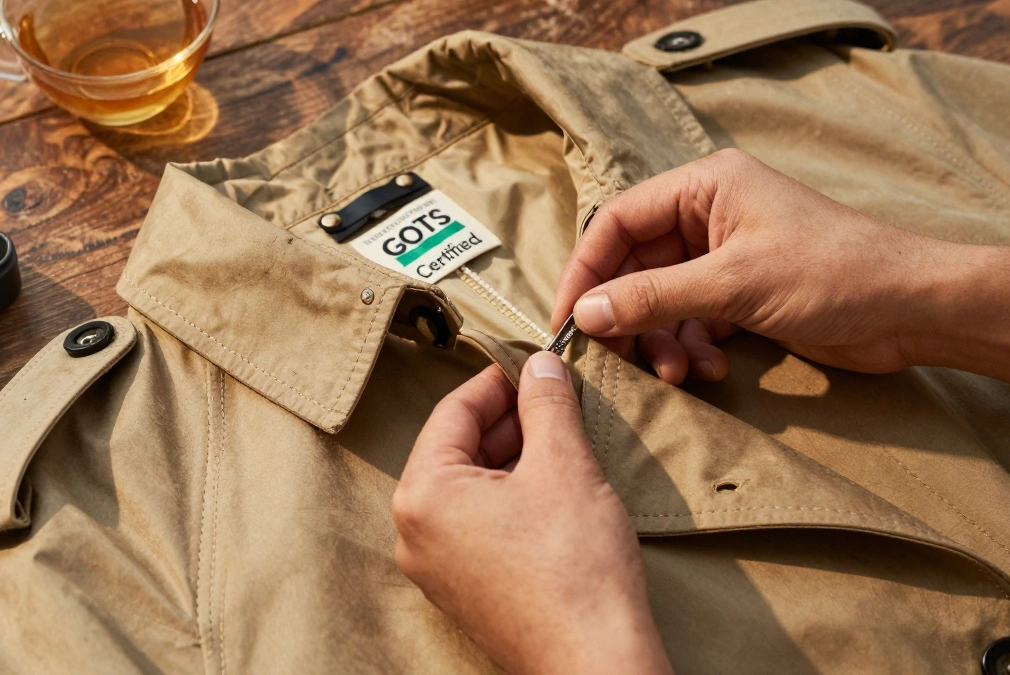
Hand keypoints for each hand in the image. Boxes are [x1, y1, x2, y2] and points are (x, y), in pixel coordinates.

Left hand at [392, 353, 671, 674]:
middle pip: (458, 449)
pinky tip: (554, 487)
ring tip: (563, 441)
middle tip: (556, 399)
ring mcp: (437, 567)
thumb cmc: (575, 569)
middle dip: (509, 421)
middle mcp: (415, 533)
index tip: (535, 364)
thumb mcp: (564, 464)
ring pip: (470, 486)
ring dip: (514, 457)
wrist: (594, 662)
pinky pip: (479, 524)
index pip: (453, 412)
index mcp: (423, 495)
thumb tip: (540, 364)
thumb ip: (546, 404)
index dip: (499, 380)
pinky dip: (511, 496)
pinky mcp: (465, 590)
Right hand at [552, 149, 1009, 398]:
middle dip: (630, 315)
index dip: (586, 270)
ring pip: (662, 298)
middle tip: (620, 360)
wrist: (913, 309)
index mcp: (704, 185)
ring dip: (663, 339)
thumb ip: (653, 297)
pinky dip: (693, 346)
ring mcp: (727, 253)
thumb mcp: (733, 285)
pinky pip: (693, 318)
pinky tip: (713, 370)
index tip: (567, 320)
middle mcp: (710, 212)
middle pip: (636, 264)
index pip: (618, 221)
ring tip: (680, 373)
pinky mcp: (744, 291)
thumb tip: (584, 313)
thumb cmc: (832, 274)